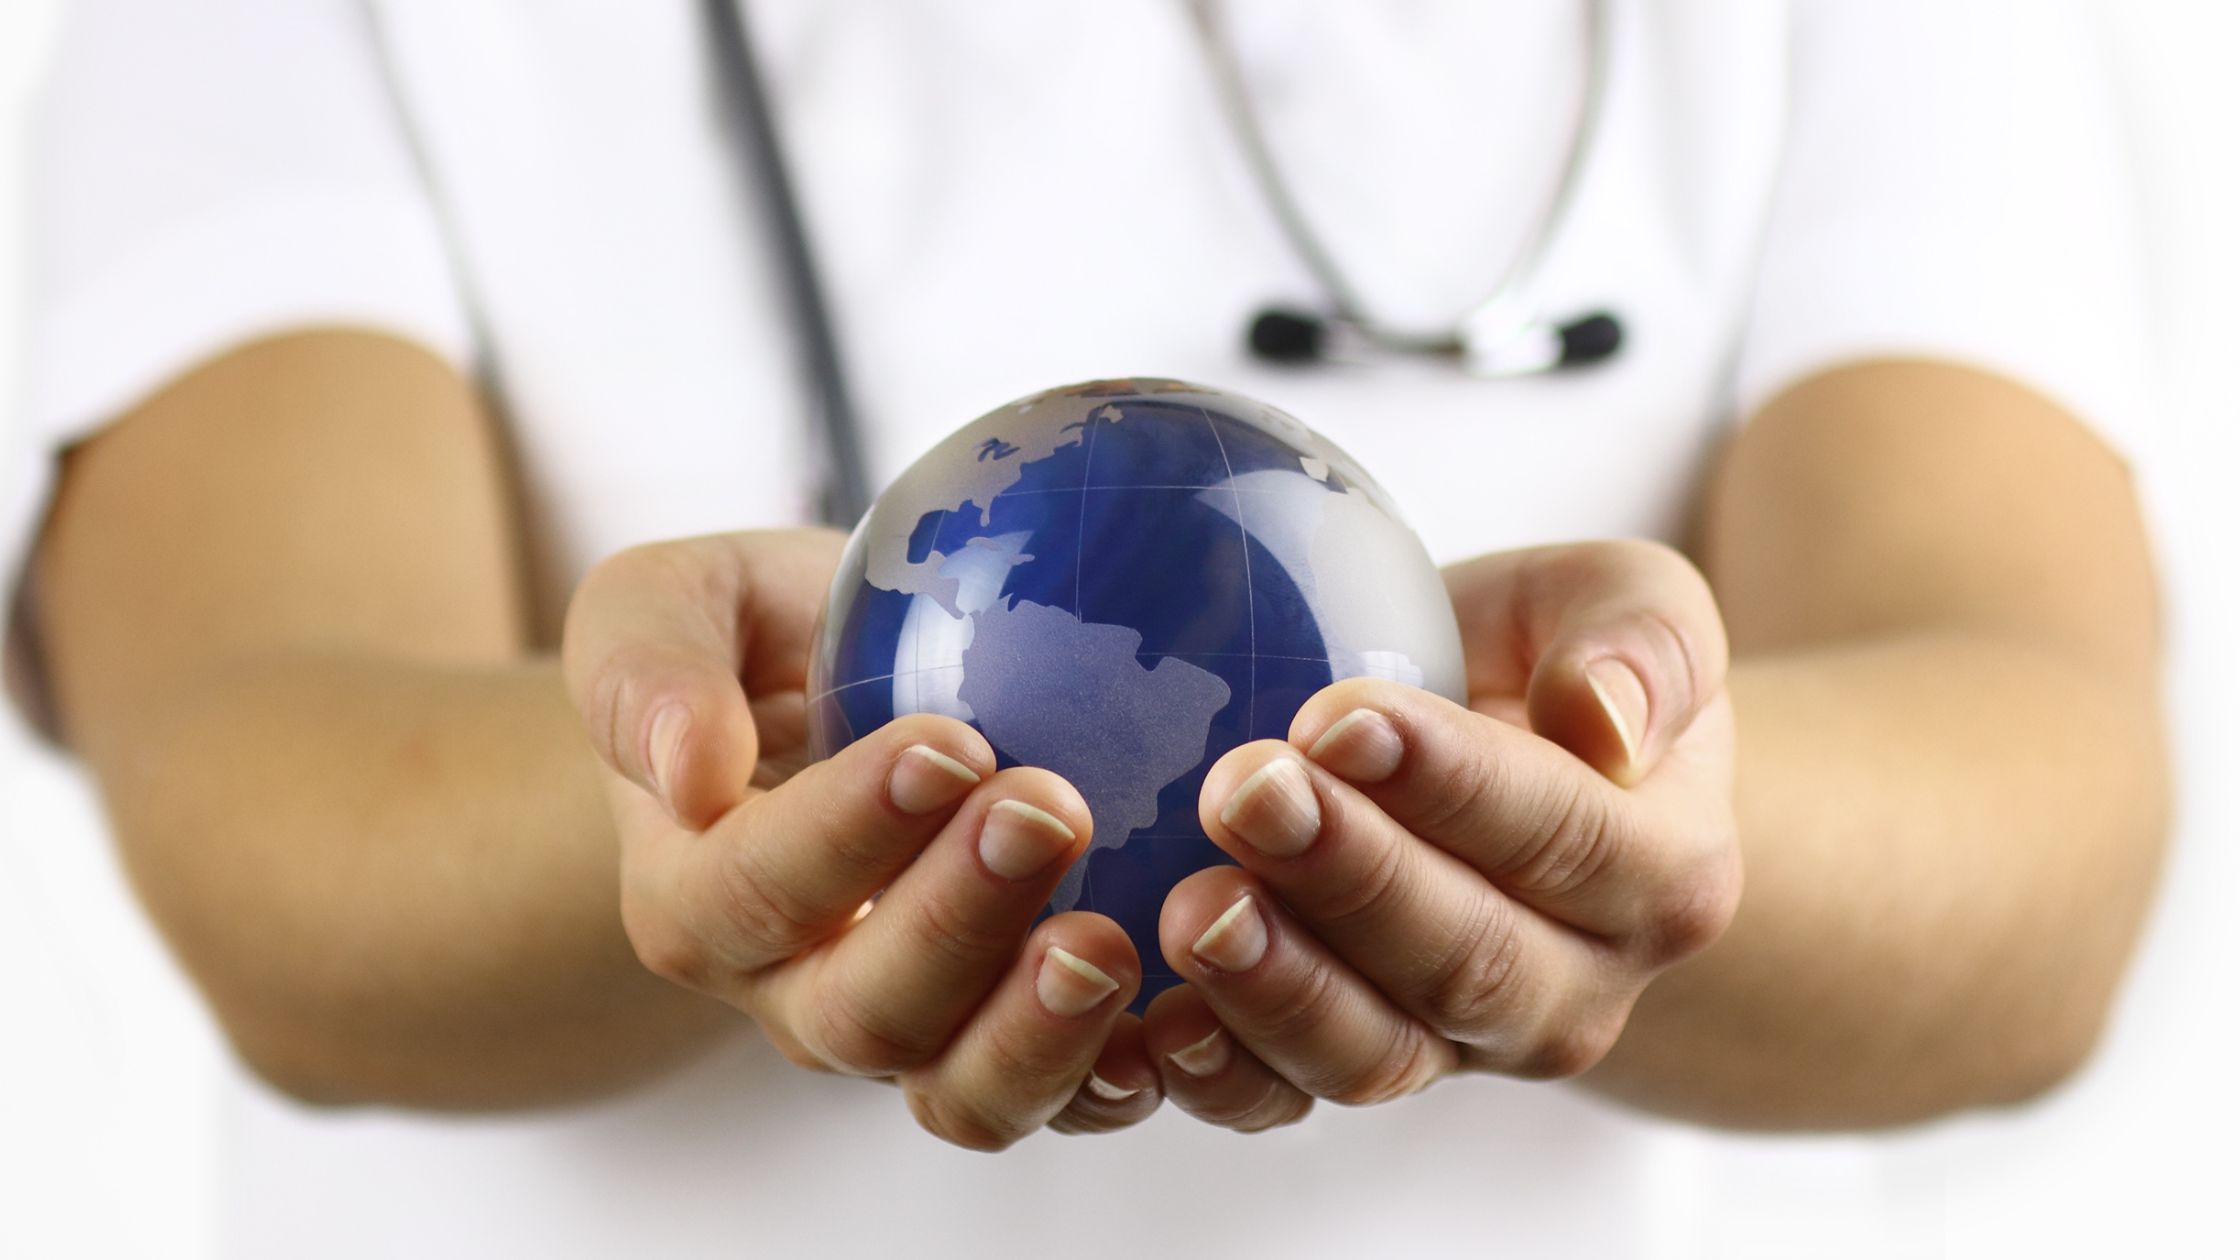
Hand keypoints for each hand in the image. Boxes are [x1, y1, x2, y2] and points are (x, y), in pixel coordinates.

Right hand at [562, 530, 1158, 1148]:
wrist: (827, 705)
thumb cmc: (751, 642)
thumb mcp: (669, 604)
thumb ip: (645, 668)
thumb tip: (687, 768)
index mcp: (697, 899)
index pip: (758, 889)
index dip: (850, 830)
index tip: (949, 743)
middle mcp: (795, 995)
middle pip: (865, 1011)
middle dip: (958, 923)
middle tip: (1052, 810)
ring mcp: (909, 1038)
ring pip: (962, 1091)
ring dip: (1038, 1030)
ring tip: (1110, 939)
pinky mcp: (1007, 1045)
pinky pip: (1061, 1100)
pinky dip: (1116, 1077)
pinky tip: (1180, 1015)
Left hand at [1141, 540, 1740, 1129]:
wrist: (1507, 763)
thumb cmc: (1552, 663)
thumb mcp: (1628, 605)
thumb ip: (1644, 644)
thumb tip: (1604, 719)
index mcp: (1661, 876)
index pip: (1557, 833)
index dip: (1447, 782)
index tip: (1336, 715)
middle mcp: (1573, 990)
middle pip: (1463, 958)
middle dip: (1345, 878)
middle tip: (1241, 792)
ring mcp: (1461, 1049)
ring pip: (1375, 1051)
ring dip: (1275, 986)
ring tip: (1190, 908)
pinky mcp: (1359, 1068)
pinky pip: (1285, 1101)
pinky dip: (1219, 1077)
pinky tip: (1154, 1025)